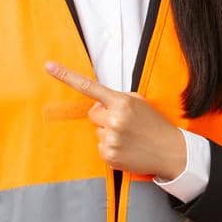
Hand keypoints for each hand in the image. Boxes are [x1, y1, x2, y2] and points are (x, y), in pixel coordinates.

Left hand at [43, 60, 186, 179]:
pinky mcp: (109, 155)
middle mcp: (114, 119)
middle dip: (104, 116)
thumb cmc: (156, 125)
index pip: (89, 87)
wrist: (172, 151)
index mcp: (122, 102)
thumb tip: (97, 104)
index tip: (48, 66)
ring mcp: (111, 138)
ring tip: (130, 138)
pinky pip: (100, 147)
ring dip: (109, 133)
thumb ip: (117, 99)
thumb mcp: (141, 103)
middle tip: (126, 123)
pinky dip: (111, 148)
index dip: (66, 76)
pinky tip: (127, 148)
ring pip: (97, 131)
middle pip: (93, 113)